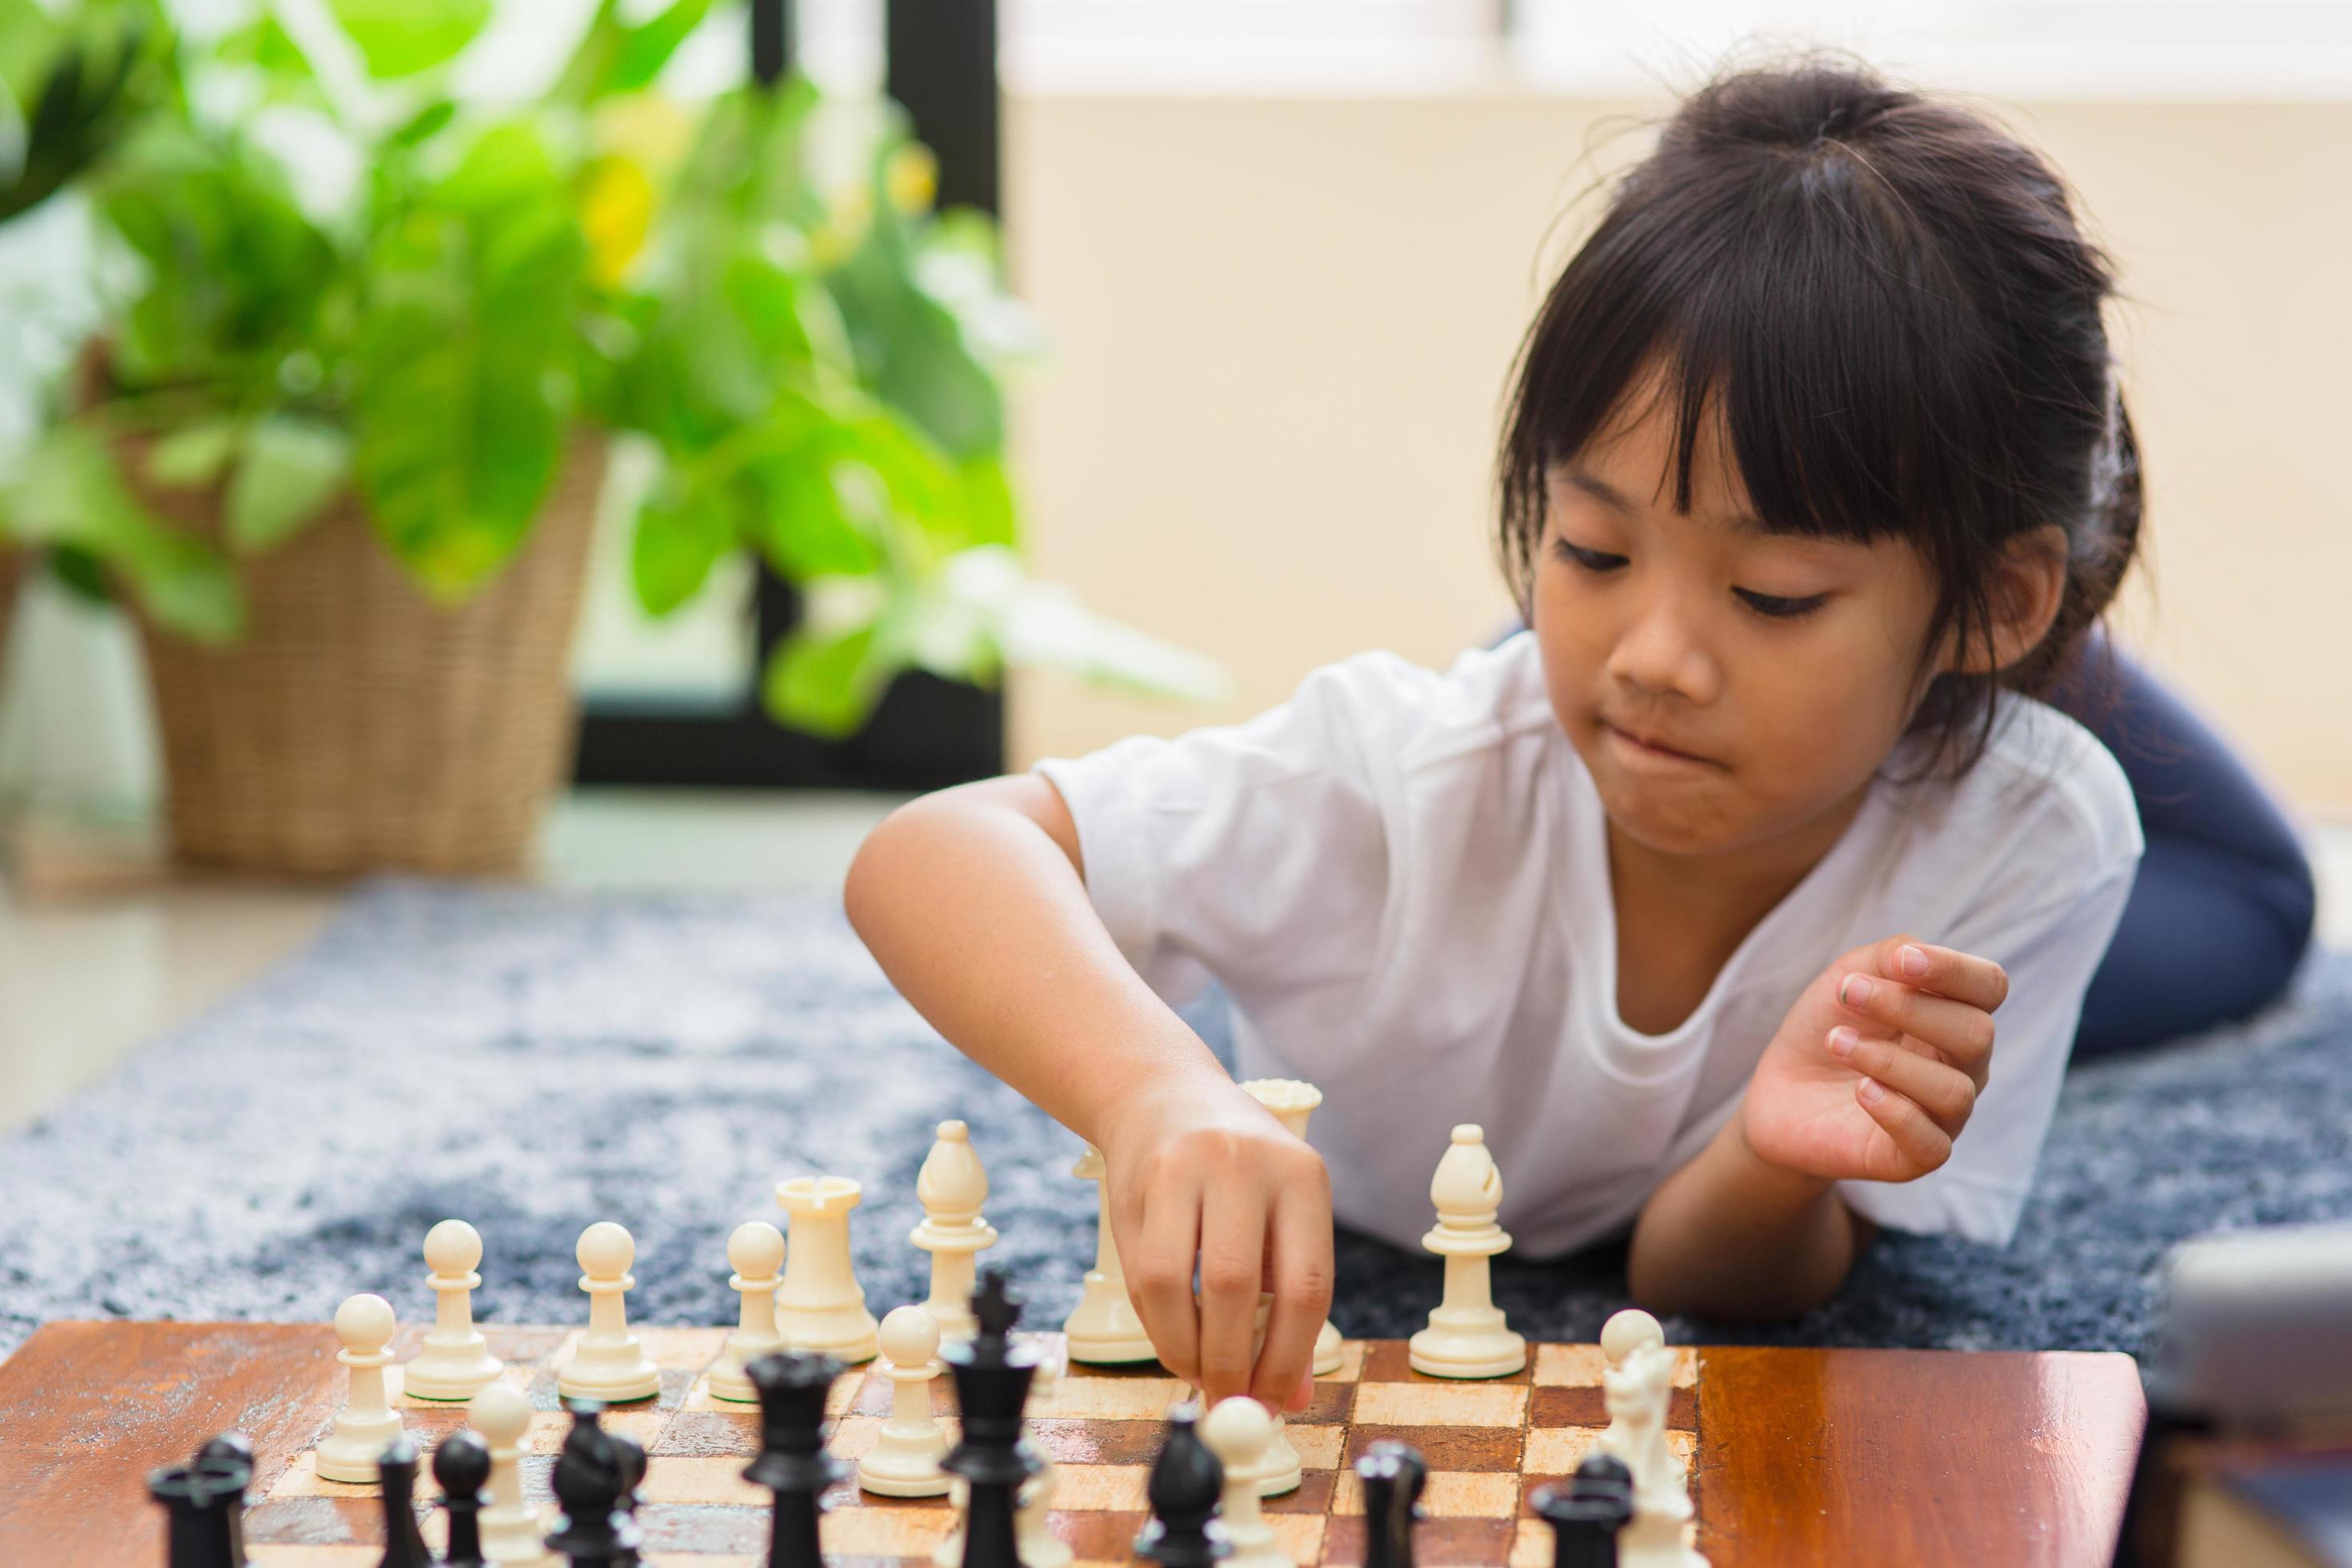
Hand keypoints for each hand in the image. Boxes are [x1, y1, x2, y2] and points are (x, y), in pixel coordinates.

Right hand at [1095, 1078, 1332, 1412]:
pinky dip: (1158, 1325)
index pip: (1306, 1286)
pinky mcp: (1138, 1183)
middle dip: (1232, 1362)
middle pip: (1236, 1287)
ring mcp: (1185, 1168)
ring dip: (1186, 1350)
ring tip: (1198, 1375)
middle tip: (1230, 1401)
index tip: (1275, 1401)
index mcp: (1302, 1177)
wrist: (1163, 1097)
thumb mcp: (1280, 1219)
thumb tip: (1289, 1397)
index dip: (1288, 1357)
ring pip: (1177, 1285)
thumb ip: (1289, 1303)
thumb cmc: (1236, 1176)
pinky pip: (1142, 1275)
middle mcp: (1245, 1164)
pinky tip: (1173, 1340)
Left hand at [1740, 935, 2007, 1183]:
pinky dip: (1895, 1111)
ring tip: (1836, 1043)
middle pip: (1976, 1035)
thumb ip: (1888, 957)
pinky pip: (1931, 1143)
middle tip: (1849, 995)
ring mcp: (1944, 1115)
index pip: (1989, 987)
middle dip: (1909, 1008)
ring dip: (1887, 1060)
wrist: (1779, 1094)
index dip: (1954, 970)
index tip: (1901, 962)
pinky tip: (1860, 1090)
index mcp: (1955, 1015)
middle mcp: (1963, 1067)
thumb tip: (1913, 956)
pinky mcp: (1915, 1158)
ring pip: (1953, 1090)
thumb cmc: (1826, 1028)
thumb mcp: (1849, 977)